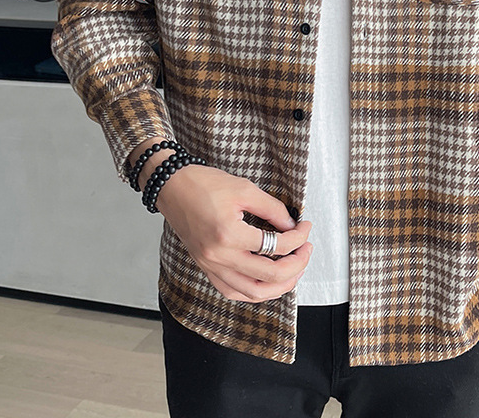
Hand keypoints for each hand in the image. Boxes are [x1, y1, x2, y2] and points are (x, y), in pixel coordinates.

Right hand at [156, 164, 313, 302]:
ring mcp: (211, 266)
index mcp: (229, 235)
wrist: (172, 187)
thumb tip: (291, 225)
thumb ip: (272, 209)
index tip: (305, 226)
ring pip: (253, 293)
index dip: (298, 237)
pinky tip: (267, 281)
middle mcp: (220, 257)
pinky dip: (254, 291)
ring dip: (279, 285)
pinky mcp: (206, 268)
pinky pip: (233, 292)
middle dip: (297, 264)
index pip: (276, 246)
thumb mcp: (244, 189)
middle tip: (306, 248)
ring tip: (294, 269)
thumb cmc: (203, 184)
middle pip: (270, 276)